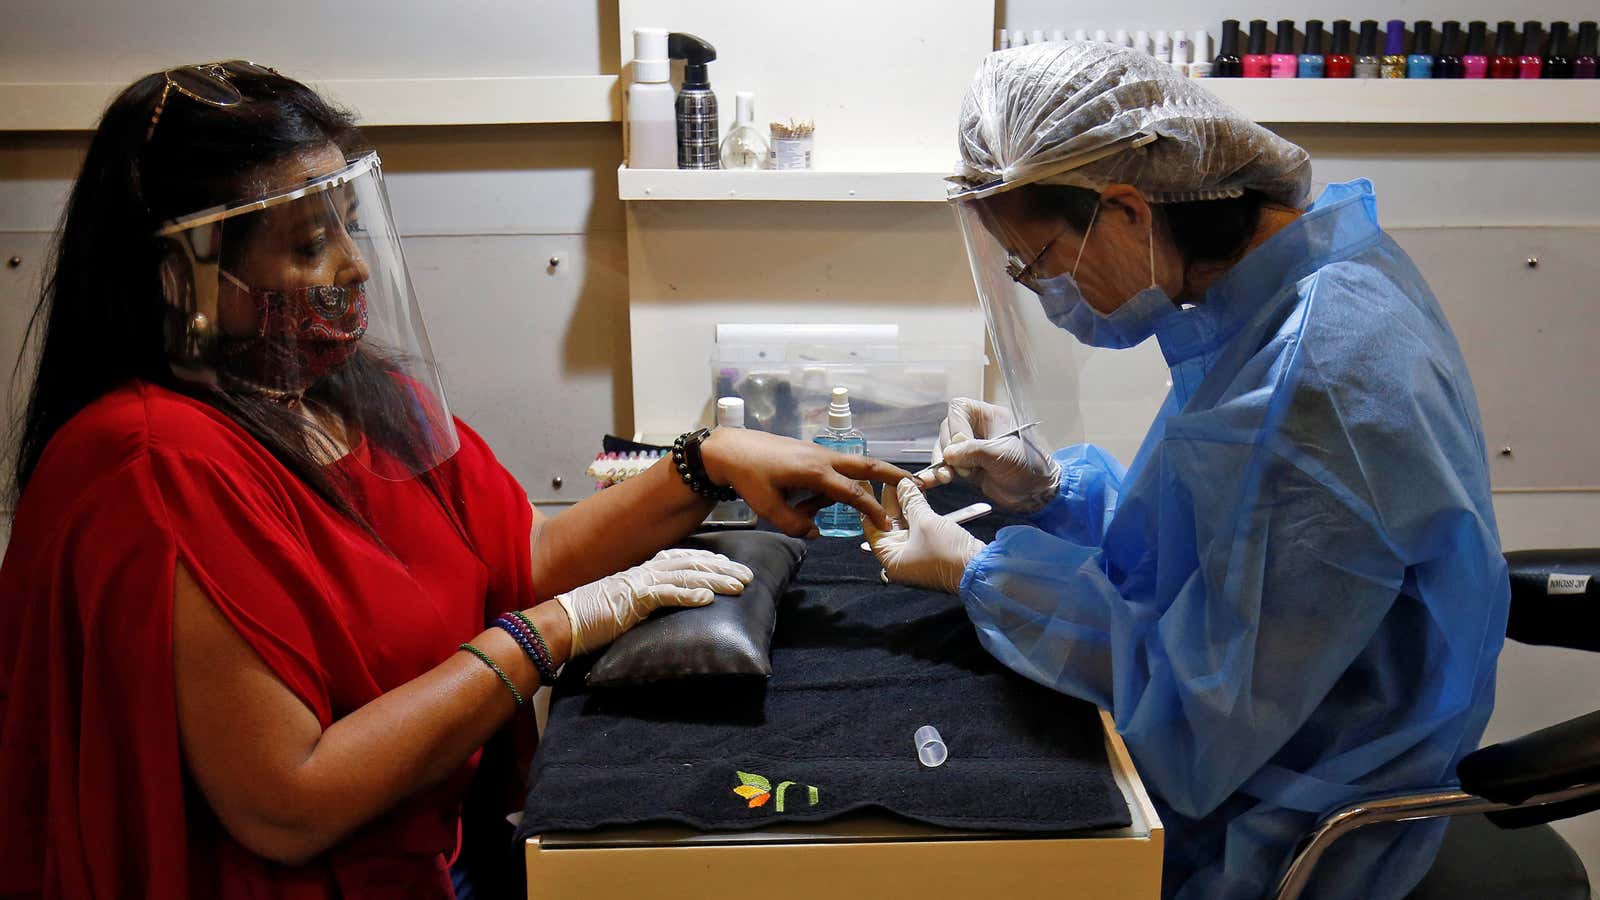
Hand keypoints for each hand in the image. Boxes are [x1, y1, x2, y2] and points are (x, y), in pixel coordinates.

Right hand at [556, 549, 754, 654]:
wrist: (562, 622)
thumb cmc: (591, 618)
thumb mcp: (627, 605)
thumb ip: (648, 601)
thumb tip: (667, 606)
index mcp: (643, 571)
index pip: (683, 559)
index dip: (710, 561)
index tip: (731, 566)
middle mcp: (645, 571)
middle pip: (692, 564)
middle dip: (723, 569)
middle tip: (748, 576)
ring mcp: (639, 583)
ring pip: (687, 576)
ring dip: (716, 581)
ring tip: (739, 586)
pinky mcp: (633, 599)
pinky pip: (666, 595)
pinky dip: (688, 595)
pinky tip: (707, 599)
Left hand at [699, 428, 909, 537]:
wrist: (729, 449)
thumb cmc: (747, 476)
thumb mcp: (768, 507)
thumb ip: (794, 524)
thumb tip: (814, 534)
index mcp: (815, 470)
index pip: (853, 491)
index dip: (871, 508)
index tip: (886, 522)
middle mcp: (822, 457)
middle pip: (865, 464)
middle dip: (890, 473)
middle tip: (912, 482)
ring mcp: (816, 453)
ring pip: (843, 474)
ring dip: (836, 496)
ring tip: (802, 511)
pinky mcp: (808, 454)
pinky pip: (828, 473)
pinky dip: (824, 490)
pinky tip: (799, 502)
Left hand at [866, 479, 986, 593]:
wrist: (980, 570)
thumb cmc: (948, 553)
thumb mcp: (926, 522)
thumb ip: (912, 502)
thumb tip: (903, 484)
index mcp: (891, 560)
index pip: (872, 528)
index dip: (870, 504)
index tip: (868, 486)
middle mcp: (901, 560)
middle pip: (890, 525)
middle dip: (891, 502)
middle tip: (891, 479)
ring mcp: (916, 557)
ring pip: (906, 526)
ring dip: (907, 505)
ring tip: (905, 483)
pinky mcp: (931, 552)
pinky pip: (919, 530)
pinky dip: (918, 513)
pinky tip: (919, 495)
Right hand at [921, 398, 1059, 514]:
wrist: (1037, 493)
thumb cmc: (1030, 467)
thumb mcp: (1003, 455)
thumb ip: (974, 451)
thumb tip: (949, 454)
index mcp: (990, 416)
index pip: (959, 409)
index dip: (956, 426)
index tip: (961, 445)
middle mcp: (978, 430)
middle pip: (947, 429)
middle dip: (947, 448)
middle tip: (959, 467)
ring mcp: (971, 449)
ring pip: (944, 449)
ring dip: (941, 463)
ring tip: (948, 478)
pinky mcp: (967, 468)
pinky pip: (946, 466)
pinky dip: (937, 473)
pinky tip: (930, 480)